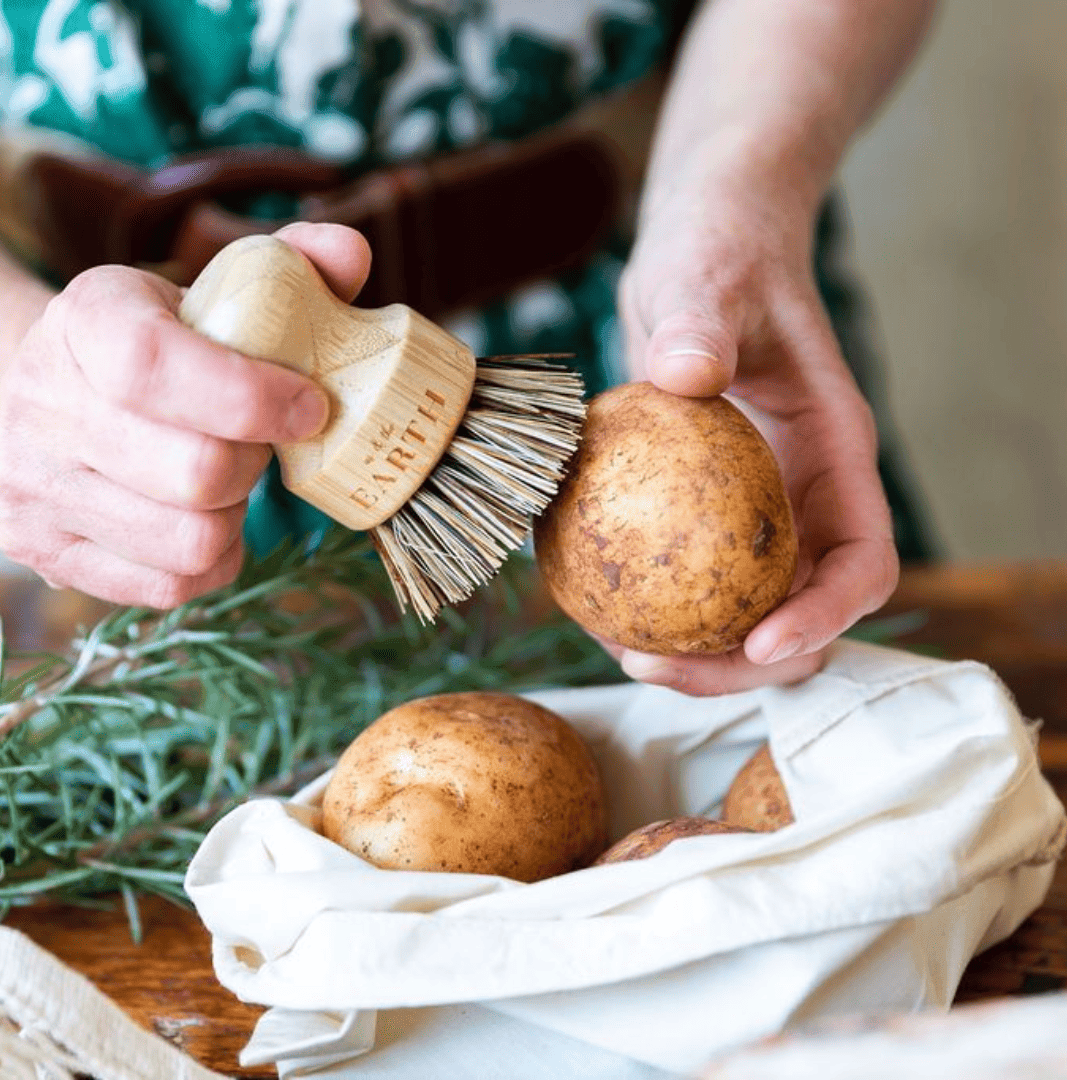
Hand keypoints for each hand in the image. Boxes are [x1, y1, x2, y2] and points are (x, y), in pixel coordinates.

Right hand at [0, 223, 370, 607]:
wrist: (50, 391)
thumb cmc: (163, 345)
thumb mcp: (213, 291)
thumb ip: (289, 269)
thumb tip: (353, 251)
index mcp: (84, 321)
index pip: (154, 367)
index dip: (251, 397)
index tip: (311, 405)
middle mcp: (41, 406)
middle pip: (194, 472)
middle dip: (254, 463)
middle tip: (261, 444)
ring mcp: (32, 488)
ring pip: (188, 540)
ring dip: (234, 517)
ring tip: (228, 479)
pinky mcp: (46, 553)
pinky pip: (169, 586)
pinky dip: (212, 560)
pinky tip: (206, 519)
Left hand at [612, 152, 898, 694]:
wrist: (700, 258)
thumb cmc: (719, 260)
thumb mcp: (706, 282)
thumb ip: (701, 324)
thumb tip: (688, 373)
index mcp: (833, 455)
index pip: (862, 560)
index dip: (825, 616)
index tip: (761, 644)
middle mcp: (804, 497)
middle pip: (802, 614)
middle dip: (741, 665)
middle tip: (652, 669)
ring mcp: (758, 510)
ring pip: (745, 612)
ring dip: (693, 651)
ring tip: (616, 651)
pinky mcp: (706, 511)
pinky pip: (690, 577)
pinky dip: (652, 606)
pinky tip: (592, 607)